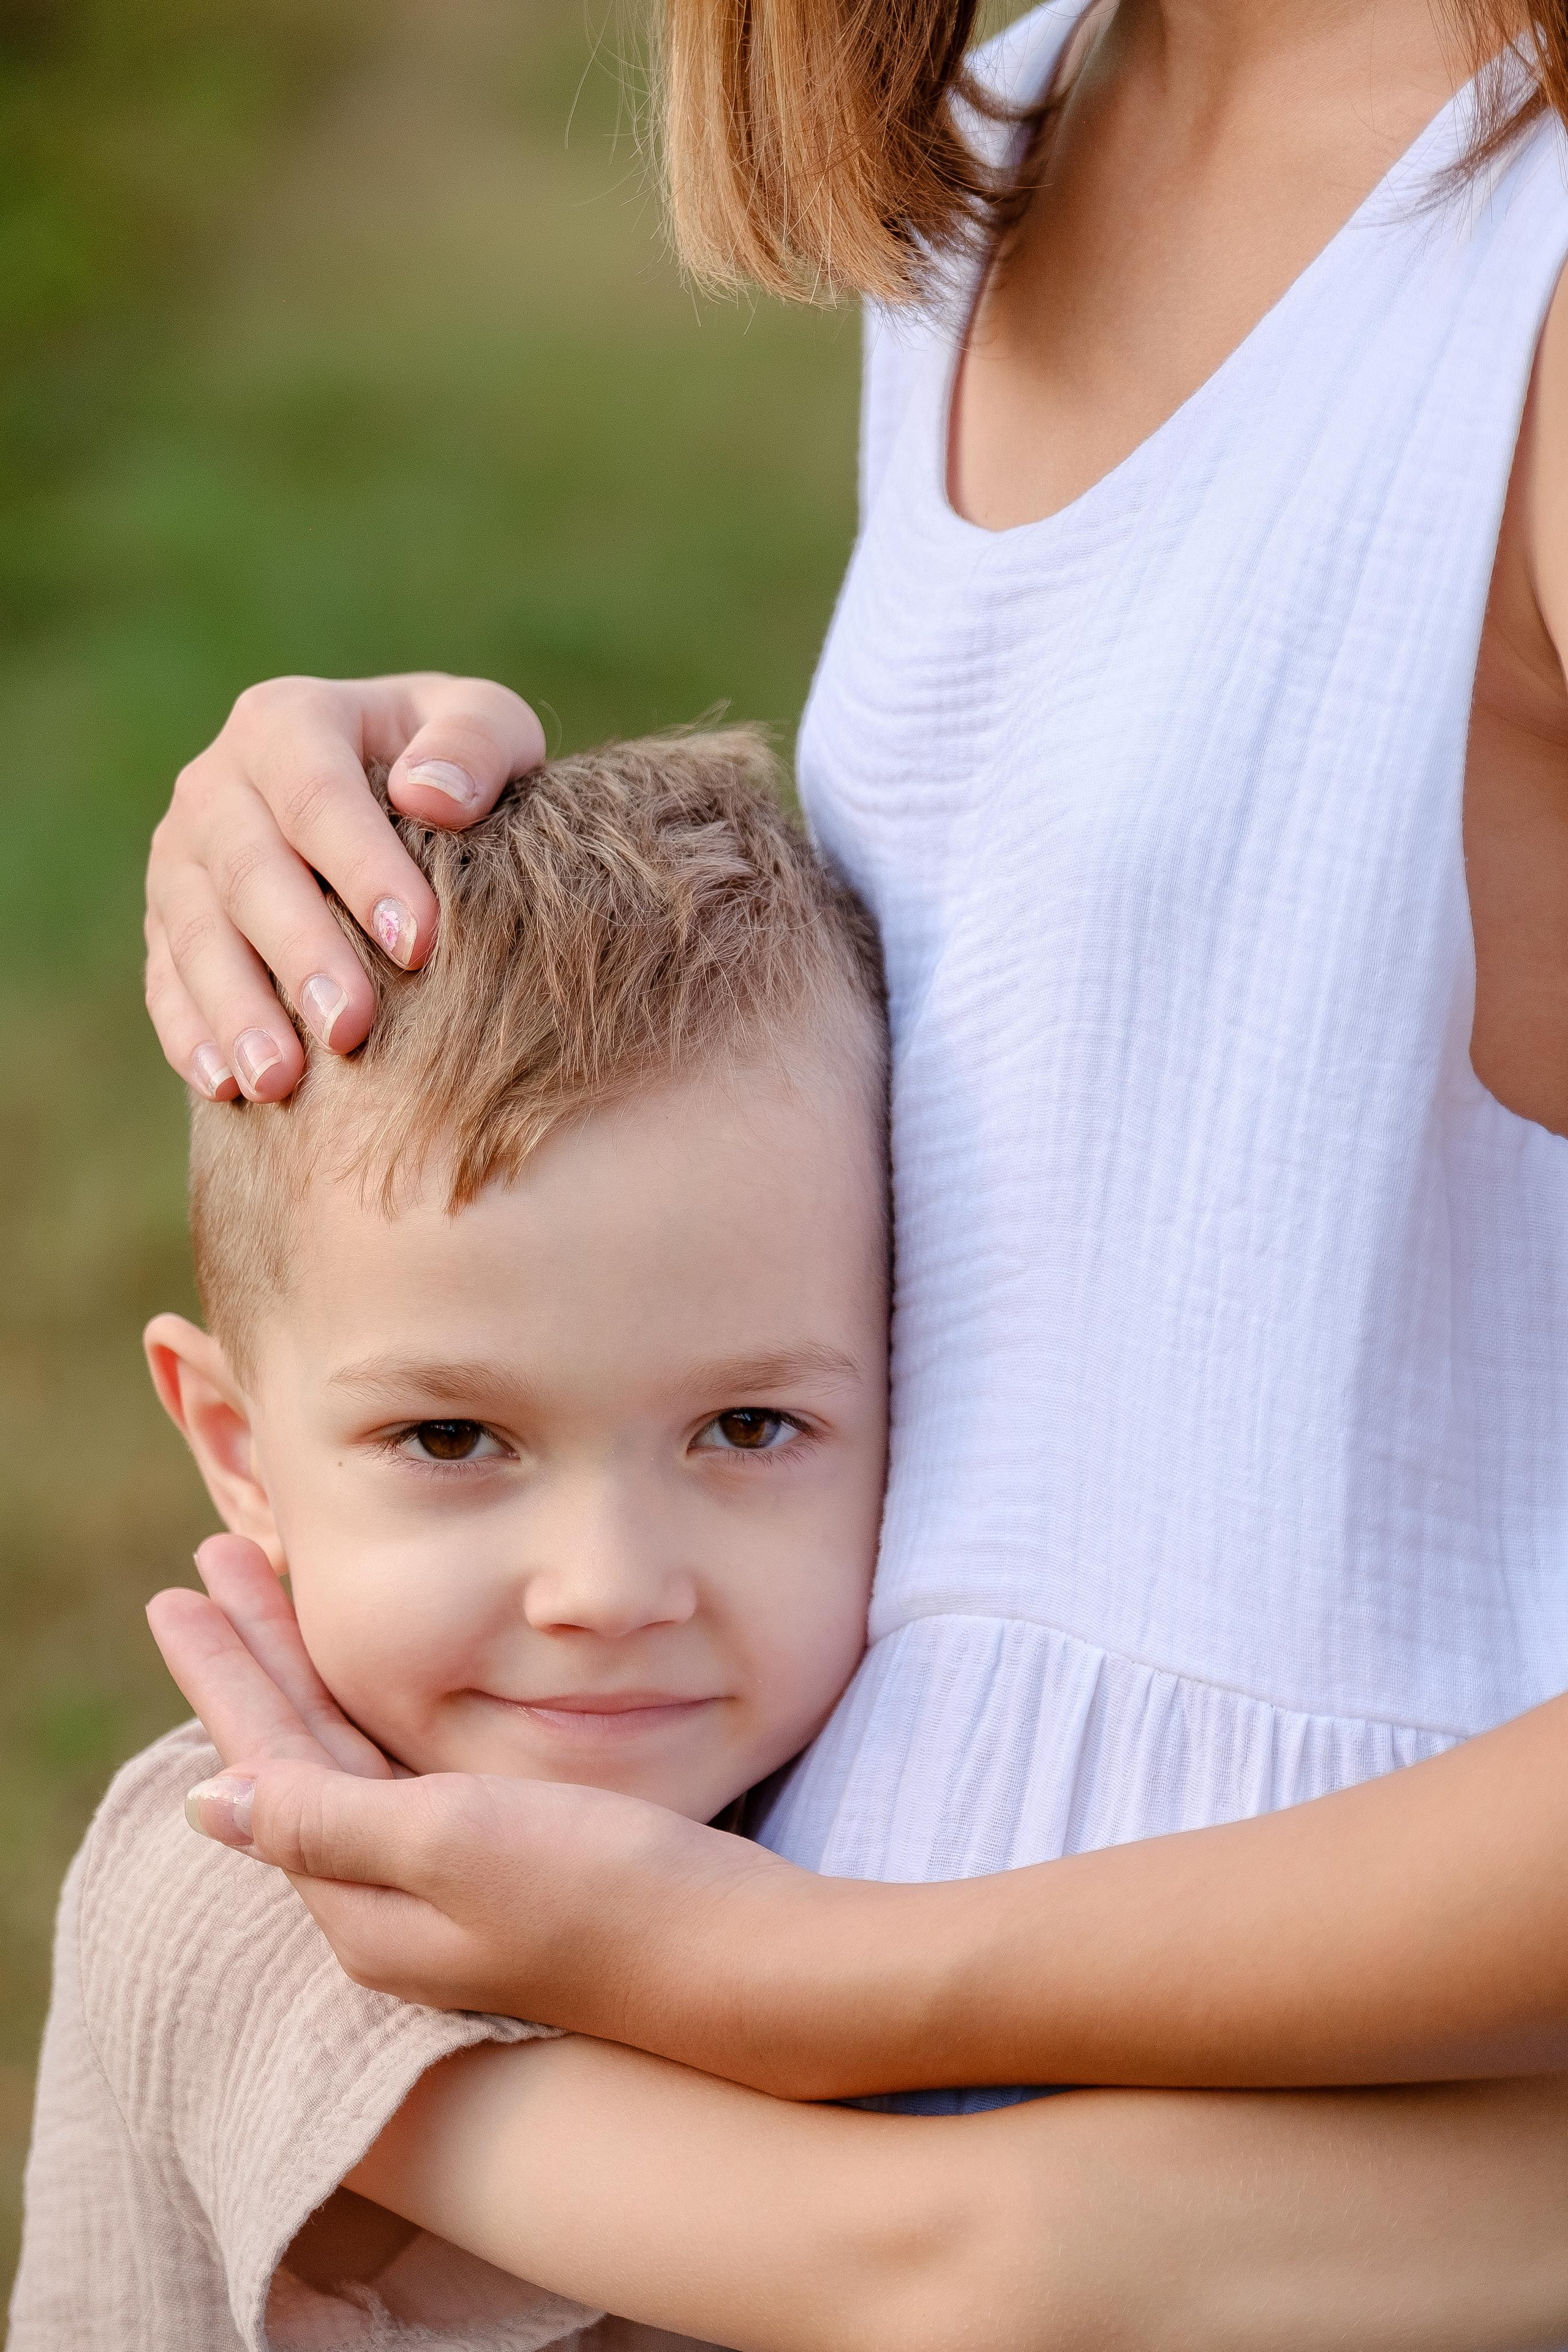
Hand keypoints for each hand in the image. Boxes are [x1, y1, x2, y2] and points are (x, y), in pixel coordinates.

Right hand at [145, 673, 545, 1101]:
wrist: (400, 800)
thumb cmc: (456, 769)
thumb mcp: (488, 728)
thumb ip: (476, 742)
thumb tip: (432, 796)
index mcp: (288, 723)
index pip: (318, 795)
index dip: (363, 869)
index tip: (417, 944)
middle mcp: (217, 784)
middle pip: (248, 870)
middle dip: (300, 953)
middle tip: (350, 1027)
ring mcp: (181, 858)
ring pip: (196, 932)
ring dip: (236, 1009)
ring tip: (281, 1080)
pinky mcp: (167, 923)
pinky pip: (166, 979)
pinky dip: (192, 1033)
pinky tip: (228, 1087)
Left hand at [148, 1536, 803, 2038]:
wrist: (744, 1965)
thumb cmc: (605, 1894)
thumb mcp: (453, 1845)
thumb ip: (330, 1820)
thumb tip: (206, 1803)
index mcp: (367, 1901)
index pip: (269, 1760)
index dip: (227, 1671)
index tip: (179, 1592)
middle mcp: (397, 1905)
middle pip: (301, 1753)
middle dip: (256, 1658)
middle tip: (210, 1565)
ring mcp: (457, 1892)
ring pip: (353, 1758)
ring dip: (310, 1676)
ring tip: (269, 1607)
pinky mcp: (517, 1872)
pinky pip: (408, 1775)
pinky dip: (375, 1714)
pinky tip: (370, 1701)